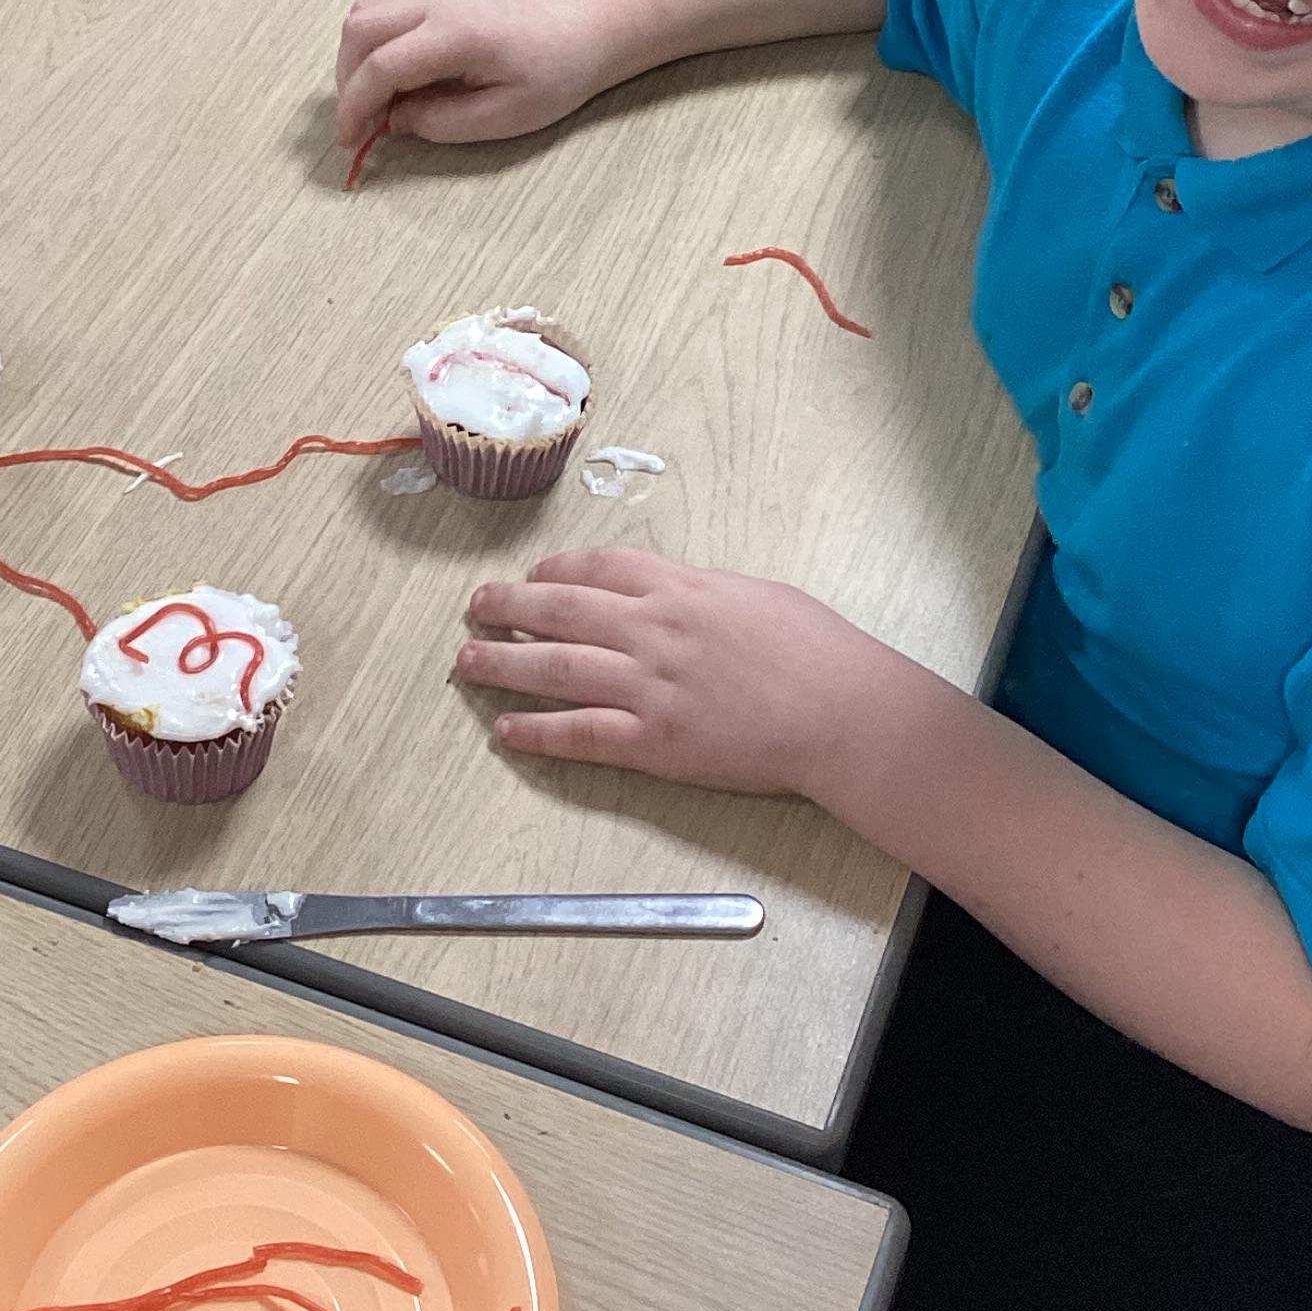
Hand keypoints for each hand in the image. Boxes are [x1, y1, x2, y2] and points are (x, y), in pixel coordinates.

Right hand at [335, 0, 620, 151]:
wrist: (586, 26)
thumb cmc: (557, 73)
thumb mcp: (505, 116)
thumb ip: (442, 122)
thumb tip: (394, 122)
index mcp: (457, 34)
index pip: (381, 65)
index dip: (356, 107)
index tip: (351, 141)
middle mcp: (438, 2)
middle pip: (359, 29)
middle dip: (347, 81)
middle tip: (361, 123)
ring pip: (364, 12)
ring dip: (355, 57)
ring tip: (376, 99)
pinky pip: (384, 7)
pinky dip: (373, 42)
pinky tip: (395, 75)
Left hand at [457, 547, 938, 788]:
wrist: (844, 712)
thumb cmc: (818, 651)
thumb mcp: (757, 595)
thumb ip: (703, 594)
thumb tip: (672, 595)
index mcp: (680, 587)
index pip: (598, 568)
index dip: (555, 570)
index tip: (533, 576)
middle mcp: (654, 629)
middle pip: (561, 609)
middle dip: (509, 605)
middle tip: (475, 608)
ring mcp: (650, 686)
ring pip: (556, 668)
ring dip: (504, 663)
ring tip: (467, 662)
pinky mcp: (655, 742)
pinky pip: (580, 734)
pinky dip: (537, 732)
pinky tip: (505, 730)